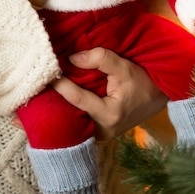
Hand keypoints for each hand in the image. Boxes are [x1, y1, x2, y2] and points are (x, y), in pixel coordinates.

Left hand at [52, 47, 167, 141]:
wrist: (157, 97)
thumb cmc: (142, 81)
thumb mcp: (124, 66)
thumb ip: (100, 59)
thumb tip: (72, 58)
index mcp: (109, 115)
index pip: (78, 99)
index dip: (61, 84)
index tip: (49, 71)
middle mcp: (102, 131)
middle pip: (70, 114)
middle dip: (54, 99)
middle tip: (37, 87)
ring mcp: (99, 135)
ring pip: (73, 119)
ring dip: (59, 104)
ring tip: (43, 92)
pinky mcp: (98, 132)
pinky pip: (78, 120)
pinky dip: (68, 109)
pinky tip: (58, 98)